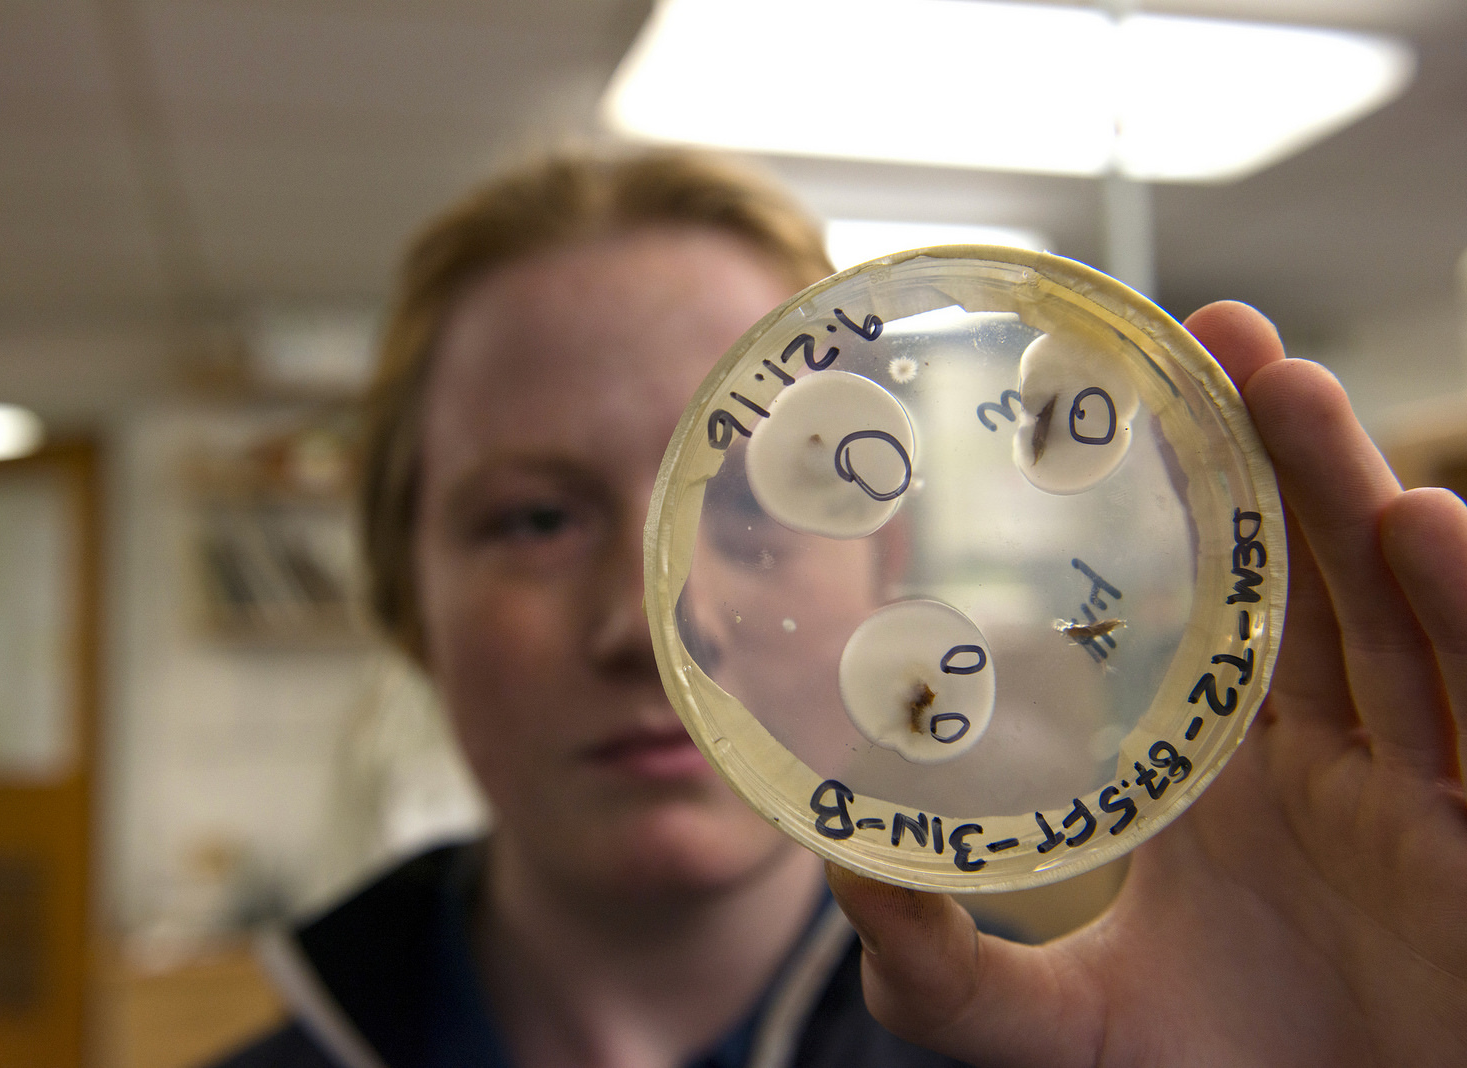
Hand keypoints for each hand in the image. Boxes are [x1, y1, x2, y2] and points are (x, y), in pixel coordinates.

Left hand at [826, 301, 1466, 1066]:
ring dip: (1361, 497)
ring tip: (1296, 390)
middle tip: (1225, 336)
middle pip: (1321, 579)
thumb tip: (833, 862)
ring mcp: (1424, 799)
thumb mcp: (1043, 1028)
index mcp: (1237, 777)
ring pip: (1409, 620)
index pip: (1233, 608)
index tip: (1150, 390)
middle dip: (1284, 454)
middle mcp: (1340, 766)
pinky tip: (1423, 528)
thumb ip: (935, 962)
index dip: (1209, 502)